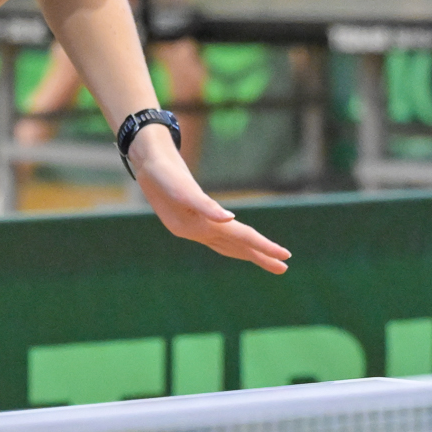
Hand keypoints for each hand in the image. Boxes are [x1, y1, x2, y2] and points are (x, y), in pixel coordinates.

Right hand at [130, 130, 289, 273]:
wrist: (146, 163)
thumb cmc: (163, 172)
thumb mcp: (181, 186)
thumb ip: (204, 205)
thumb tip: (229, 218)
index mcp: (198, 225)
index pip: (239, 237)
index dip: (263, 246)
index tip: (285, 255)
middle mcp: (197, 231)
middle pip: (236, 247)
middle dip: (260, 256)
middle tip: (284, 268)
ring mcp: (194, 228)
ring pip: (228, 245)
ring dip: (249, 252)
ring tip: (269, 260)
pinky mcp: (192, 221)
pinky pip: (219, 237)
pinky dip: (234, 242)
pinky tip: (241, 243)